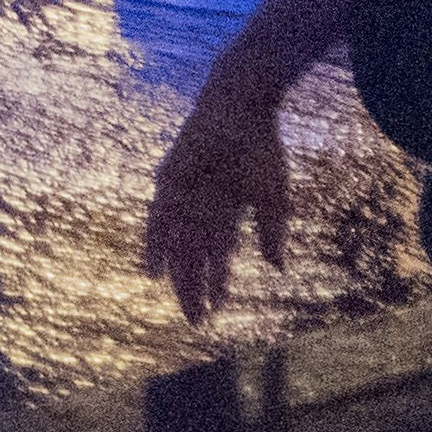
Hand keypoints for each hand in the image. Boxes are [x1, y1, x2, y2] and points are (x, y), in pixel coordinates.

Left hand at [140, 90, 294, 318]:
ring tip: (182, 305)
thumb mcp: (274, 198)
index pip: (219, 256)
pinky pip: (158, 220)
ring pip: (177, 246)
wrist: (242, 110)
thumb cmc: (262, 149)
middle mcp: (202, 207)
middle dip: (195, 289)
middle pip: (194, 257)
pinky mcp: (168, 182)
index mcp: (226, 211)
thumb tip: (278, 269)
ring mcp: (184, 195)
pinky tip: (154, 272)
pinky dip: (154, 246)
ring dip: (177, 277)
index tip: (220, 310)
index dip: (219, 283)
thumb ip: (273, 233)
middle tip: (196, 321)